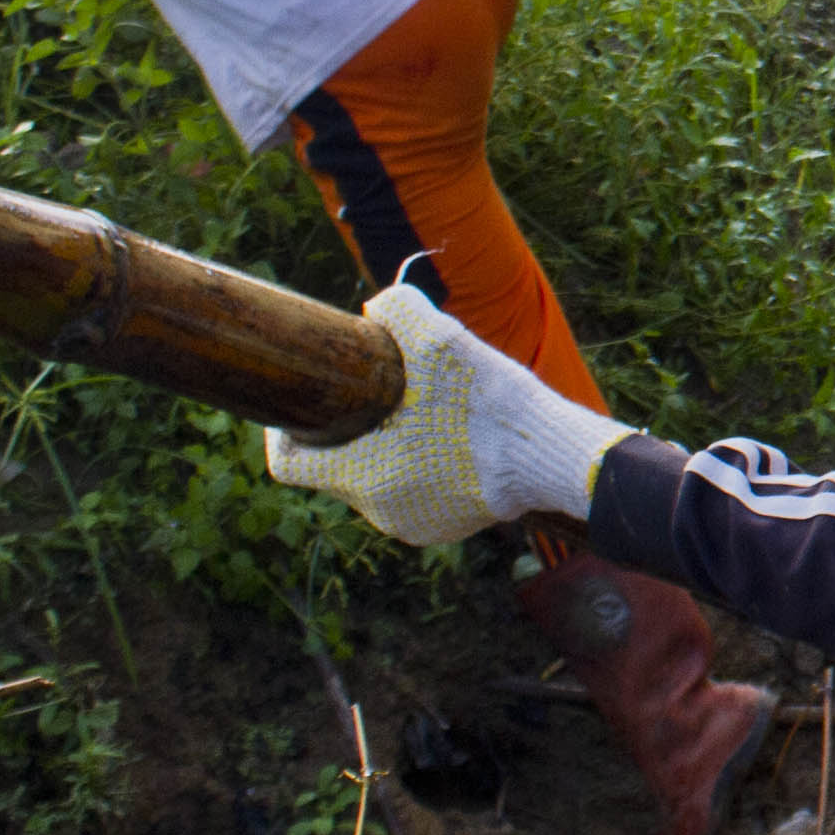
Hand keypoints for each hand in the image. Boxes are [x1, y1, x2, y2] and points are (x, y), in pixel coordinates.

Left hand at [263, 282, 633, 544]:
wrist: (552, 455)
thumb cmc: (489, 404)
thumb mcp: (438, 338)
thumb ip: (396, 311)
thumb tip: (377, 307)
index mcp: (360, 475)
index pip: (288, 463)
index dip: (283, 431)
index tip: (297, 406)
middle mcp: (378, 510)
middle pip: (339, 466)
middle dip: (351, 428)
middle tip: (377, 392)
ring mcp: (413, 523)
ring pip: (379, 479)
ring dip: (389, 446)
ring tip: (419, 411)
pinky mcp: (446, 526)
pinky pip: (415, 493)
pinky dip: (422, 466)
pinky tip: (449, 437)